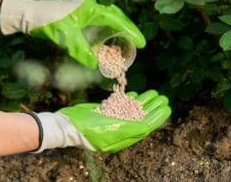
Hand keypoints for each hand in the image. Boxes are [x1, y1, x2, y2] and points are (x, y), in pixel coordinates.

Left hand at [0, 0, 145, 67]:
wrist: (28, 14)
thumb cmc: (47, 21)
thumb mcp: (66, 37)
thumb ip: (82, 50)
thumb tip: (96, 64)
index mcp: (91, 8)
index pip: (117, 19)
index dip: (131, 32)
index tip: (142, 44)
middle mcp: (90, 8)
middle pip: (115, 18)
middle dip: (127, 31)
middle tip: (137, 44)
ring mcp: (83, 12)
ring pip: (106, 21)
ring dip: (116, 33)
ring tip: (125, 46)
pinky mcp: (76, 17)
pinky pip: (96, 25)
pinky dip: (104, 35)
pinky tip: (104, 45)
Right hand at [32, 91, 170, 152]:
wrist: (64, 125)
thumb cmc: (85, 129)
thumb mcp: (110, 130)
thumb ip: (128, 129)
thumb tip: (146, 128)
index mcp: (121, 137)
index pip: (144, 127)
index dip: (156, 117)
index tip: (166, 108)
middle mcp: (117, 130)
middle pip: (140, 118)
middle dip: (153, 108)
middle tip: (164, 98)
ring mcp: (110, 121)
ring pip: (132, 111)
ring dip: (144, 102)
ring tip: (154, 93)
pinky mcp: (102, 113)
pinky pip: (119, 107)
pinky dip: (128, 100)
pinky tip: (136, 94)